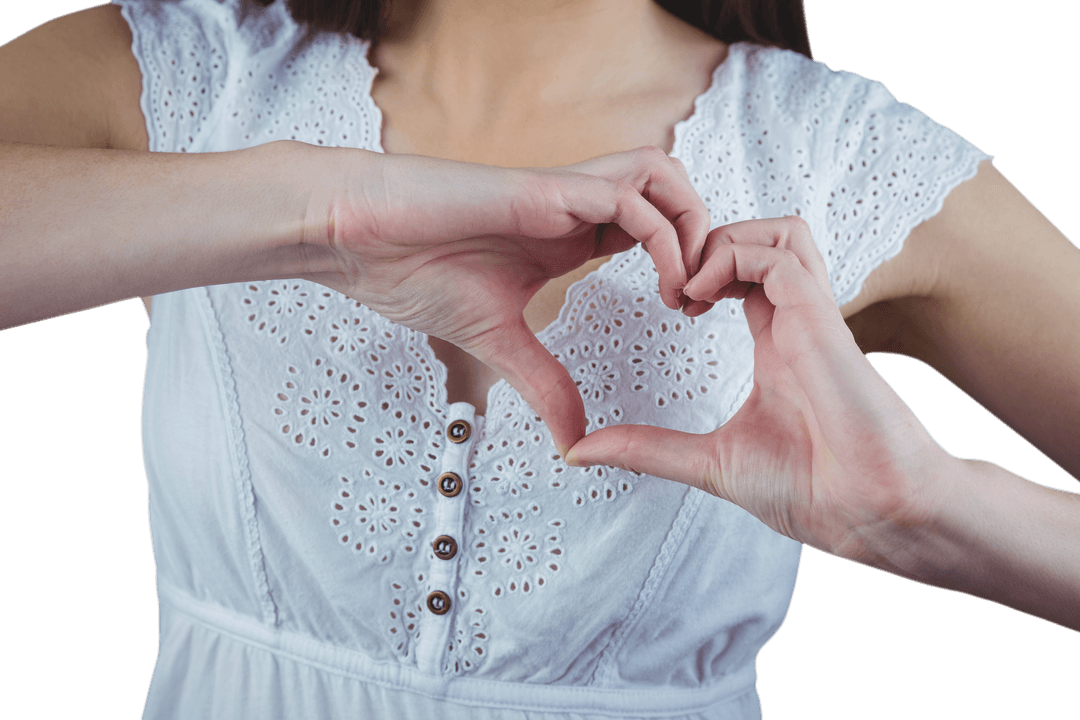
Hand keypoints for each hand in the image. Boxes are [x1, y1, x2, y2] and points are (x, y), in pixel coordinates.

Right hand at [300, 146, 709, 454]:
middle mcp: (573, 207)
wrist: (359, 238)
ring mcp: (562, 193)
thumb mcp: (498, 343)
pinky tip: (661, 283)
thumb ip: (543, 384)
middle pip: (671, 190)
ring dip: (691, 226)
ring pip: (662, 175)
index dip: (681, 263)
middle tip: (701, 300)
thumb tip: (575, 441)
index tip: (685, 315)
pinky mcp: (545, 189)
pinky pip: (630, 198)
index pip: (650, 228)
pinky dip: (662, 237)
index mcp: (567, 234)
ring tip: (687, 289)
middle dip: (703, 238)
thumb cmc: (414, 271)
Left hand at [565, 216, 954, 559]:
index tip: (667, 303)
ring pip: (778, 230)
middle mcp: (795, 318)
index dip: (700, 268)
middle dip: (707, 241)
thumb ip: (648, 448)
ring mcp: (812, 315)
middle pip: (763, 235)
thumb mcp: (708, 462)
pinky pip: (781, 255)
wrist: (871, 515)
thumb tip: (580, 452)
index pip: (743, 270)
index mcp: (775, 339)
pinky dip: (732, 259)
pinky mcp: (823, 321)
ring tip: (685, 287)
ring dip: (722, 241)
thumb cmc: (811, 491)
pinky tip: (698, 299)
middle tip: (669, 286)